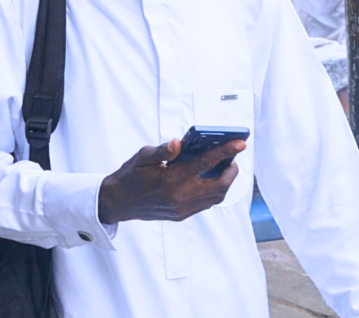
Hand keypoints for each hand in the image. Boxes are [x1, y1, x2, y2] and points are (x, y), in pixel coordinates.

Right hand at [98, 138, 244, 224]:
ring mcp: (181, 209)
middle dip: (232, 170)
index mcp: (170, 179)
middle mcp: (179, 196)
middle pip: (219, 185)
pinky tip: (211, 178)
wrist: (118, 202)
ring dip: (225, 182)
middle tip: (233, 157)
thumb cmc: (131, 175)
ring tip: (225, 167)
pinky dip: (214, 191)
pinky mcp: (181, 215)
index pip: (205, 163)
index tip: (240, 143)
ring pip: (216, 197)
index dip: (226, 151)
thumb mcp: (143, 156)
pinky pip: (206, 204)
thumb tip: (178, 143)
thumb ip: (163, 150)